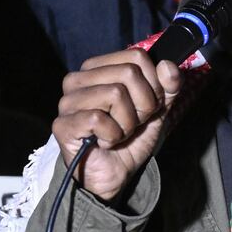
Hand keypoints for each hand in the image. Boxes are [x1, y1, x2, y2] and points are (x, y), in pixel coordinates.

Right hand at [51, 48, 182, 201]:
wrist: (114, 175)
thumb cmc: (130, 139)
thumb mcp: (157, 109)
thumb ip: (168, 86)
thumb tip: (168, 65)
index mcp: (97, 68)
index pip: (136, 56)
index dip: (152, 84)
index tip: (147, 107)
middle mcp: (78, 79)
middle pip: (128, 73)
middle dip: (142, 106)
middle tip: (132, 124)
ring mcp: (67, 101)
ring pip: (115, 93)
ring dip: (127, 123)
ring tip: (118, 133)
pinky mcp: (63, 124)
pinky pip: (99, 119)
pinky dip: (112, 136)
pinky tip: (104, 142)